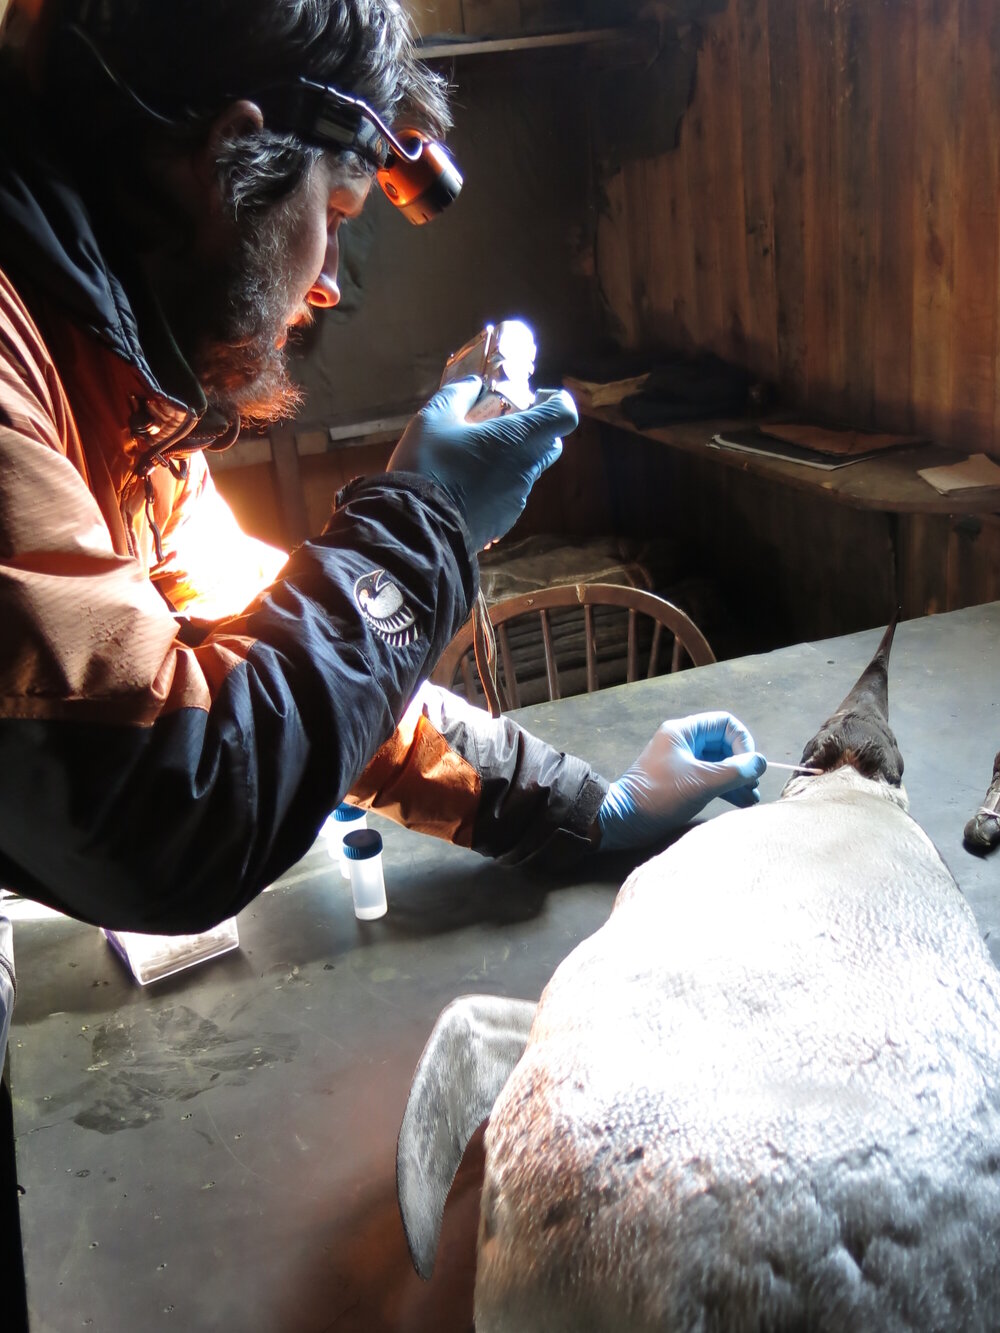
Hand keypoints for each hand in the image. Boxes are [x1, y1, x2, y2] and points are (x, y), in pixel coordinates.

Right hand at [387, 377, 578, 550]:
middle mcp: (527, 470)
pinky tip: (465, 485)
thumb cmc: (428, 464)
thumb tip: (475, 385)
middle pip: (550, 444)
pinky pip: (509, 495)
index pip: (564, 415)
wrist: (416, 526)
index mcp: (518, 439)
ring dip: (510, 459)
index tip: (533, 401)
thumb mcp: (434, 417)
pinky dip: (497, 484)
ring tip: (473, 457)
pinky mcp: (504, 521)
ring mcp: (517, 499)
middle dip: (534, 431)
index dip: (555, 403)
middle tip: (500, 426)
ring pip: (527, 471)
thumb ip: (459, 393)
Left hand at [596, 711, 765, 851]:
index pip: (725, 724)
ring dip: (736, 779)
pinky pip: (709, 777)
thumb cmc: (661, 795)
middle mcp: (683, 741)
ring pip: (718, 763)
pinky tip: (740, 802)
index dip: (743, 742)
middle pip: (724, 744)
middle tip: (753, 786)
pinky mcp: (680, 780)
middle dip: (742, 764)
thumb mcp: (702, 782)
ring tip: (751, 798)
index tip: (748, 767)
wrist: (625, 820)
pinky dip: (724, 787)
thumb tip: (761, 763)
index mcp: (684, 731)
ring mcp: (681, 761)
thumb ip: (735, 772)